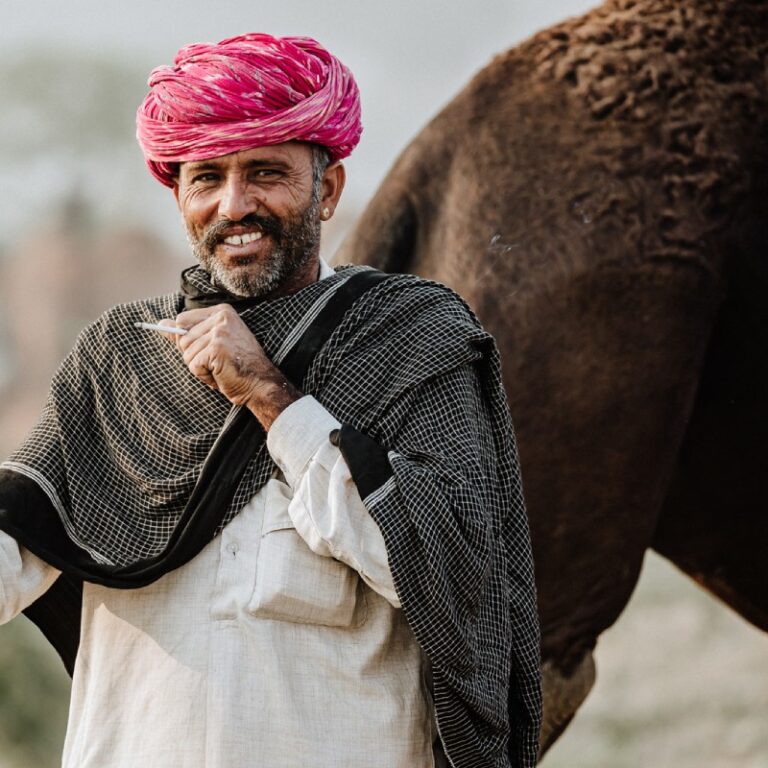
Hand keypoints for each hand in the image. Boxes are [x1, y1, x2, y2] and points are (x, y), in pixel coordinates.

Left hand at [159, 304, 301, 430]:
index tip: (211, 349)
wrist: (260, 384)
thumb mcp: (212, 344)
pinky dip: (204, 376)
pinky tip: (221, 374)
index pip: (182, 320)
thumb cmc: (237, 366)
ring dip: (201, 368)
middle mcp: (221, 317)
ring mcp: (219, 332)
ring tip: (221, 369)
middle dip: (195, 356)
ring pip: (187, 354)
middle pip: (182, 339)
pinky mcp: (217, 349)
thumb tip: (160, 324)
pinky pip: (194, 365)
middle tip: (219, 362)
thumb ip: (186, 332)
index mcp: (221, 311)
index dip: (190, 340)